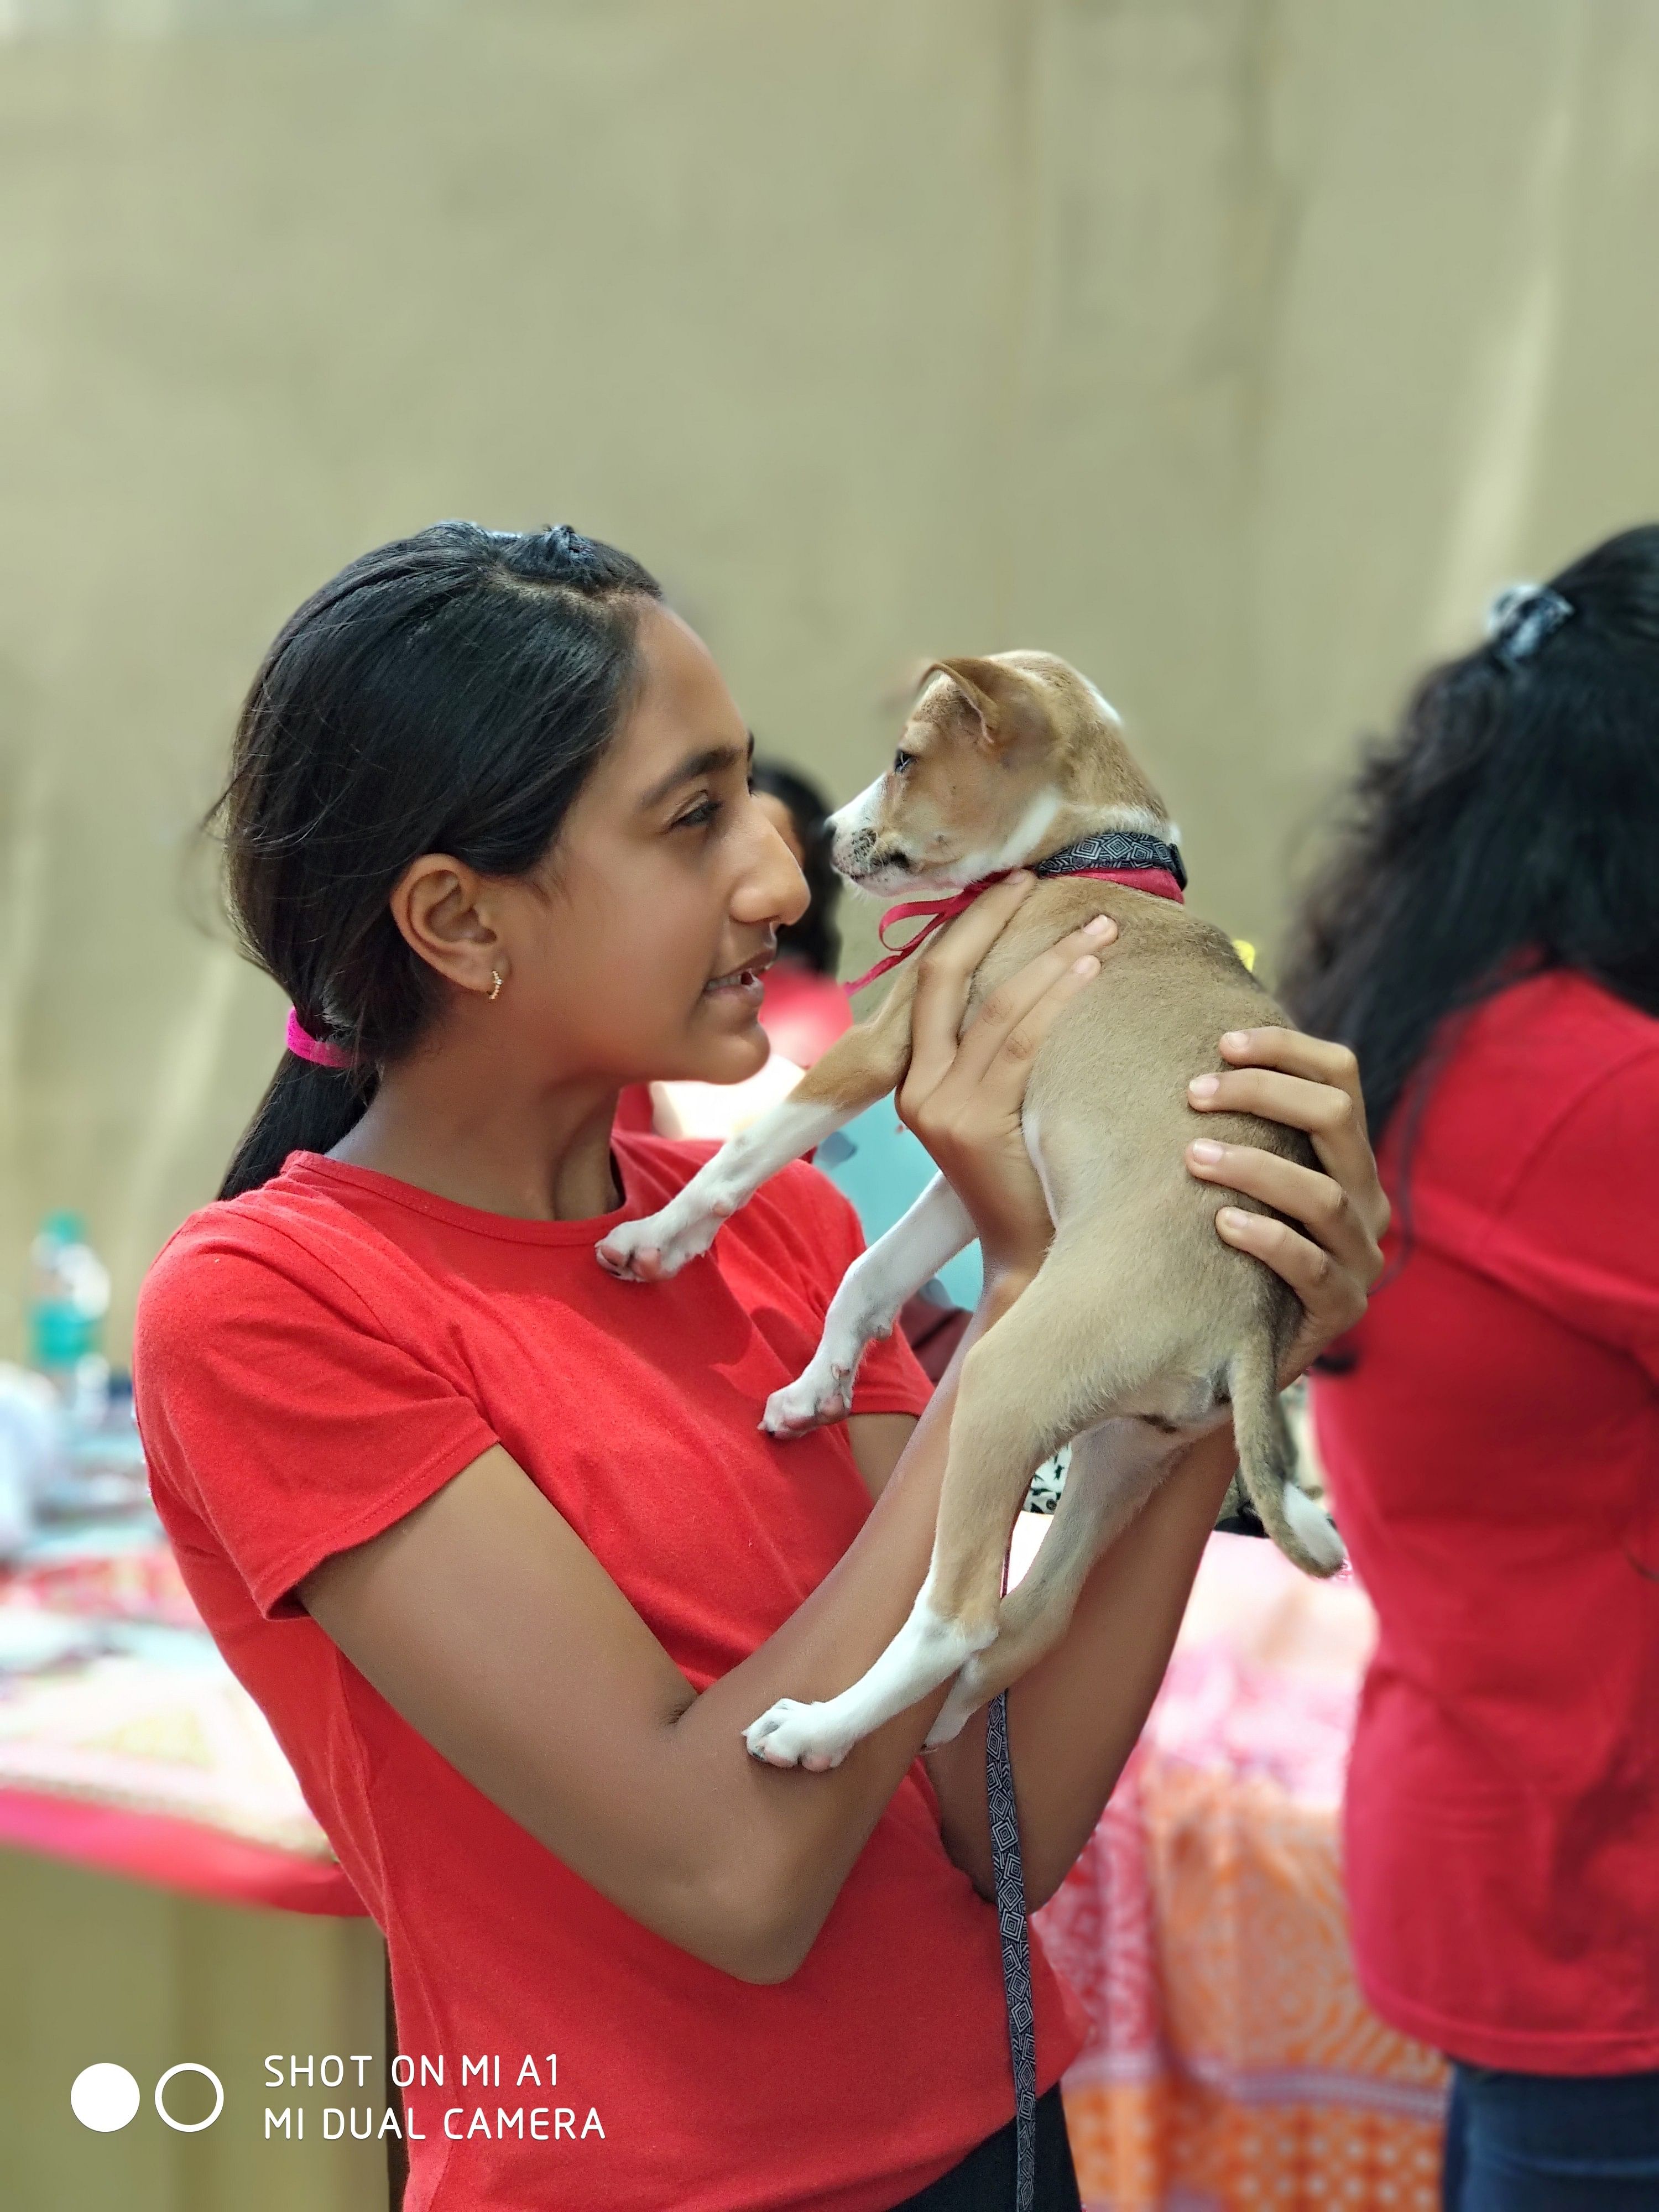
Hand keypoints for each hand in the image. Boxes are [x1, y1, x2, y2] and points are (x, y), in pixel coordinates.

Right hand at [895, 873, 1117, 1282]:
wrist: (1031, 1258)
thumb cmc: (1027, 1182)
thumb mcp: (995, 1111)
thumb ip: (995, 1057)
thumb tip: (1036, 982)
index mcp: (912, 1081)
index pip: (931, 984)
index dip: (964, 929)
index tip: (1005, 889)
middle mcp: (915, 1089)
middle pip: (942, 977)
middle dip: (988, 919)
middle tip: (1033, 878)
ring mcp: (940, 1106)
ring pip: (993, 1006)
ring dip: (1050, 958)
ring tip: (1098, 927)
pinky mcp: (973, 1122)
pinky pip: (1020, 1043)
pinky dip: (1056, 999)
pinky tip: (1089, 971)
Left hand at [1184, 1027, 1388, 1382]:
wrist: (1229, 1346)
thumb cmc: (1217, 1244)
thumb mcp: (1233, 1175)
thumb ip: (1227, 1121)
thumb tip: (1169, 1049)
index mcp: (1346, 1155)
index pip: (1341, 1075)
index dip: (1286, 1049)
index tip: (1222, 1043)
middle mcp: (1365, 1198)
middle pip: (1337, 1117)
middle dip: (1263, 1094)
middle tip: (1194, 1093)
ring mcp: (1359, 1257)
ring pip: (1324, 1195)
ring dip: (1255, 1167)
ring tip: (1193, 1156)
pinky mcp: (1340, 1310)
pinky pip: (1312, 1268)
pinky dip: (1267, 1240)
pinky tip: (1221, 1223)